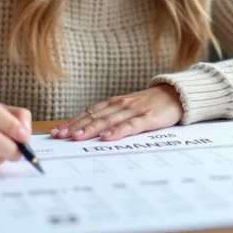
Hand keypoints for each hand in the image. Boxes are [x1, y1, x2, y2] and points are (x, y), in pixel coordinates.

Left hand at [50, 85, 182, 141]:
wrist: (177, 94)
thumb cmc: (150, 105)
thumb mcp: (128, 109)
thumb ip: (112, 118)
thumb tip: (89, 131)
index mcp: (114, 103)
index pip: (88, 113)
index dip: (71, 122)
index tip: (55, 131)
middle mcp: (120, 105)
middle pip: (93, 117)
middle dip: (74, 127)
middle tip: (58, 136)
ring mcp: (134, 110)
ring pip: (108, 120)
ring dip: (90, 129)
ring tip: (75, 137)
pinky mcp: (148, 117)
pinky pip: (131, 125)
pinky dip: (118, 131)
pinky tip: (107, 138)